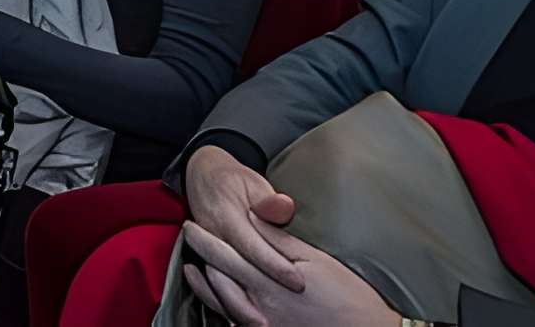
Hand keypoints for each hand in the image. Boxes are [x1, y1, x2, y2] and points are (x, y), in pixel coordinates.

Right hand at [177, 146, 308, 311]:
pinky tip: (243, 315)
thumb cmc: (234, 181)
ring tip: (261, 323)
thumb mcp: (252, 182)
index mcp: (228, 217)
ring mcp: (206, 249)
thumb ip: (268, 200)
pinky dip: (228, 300)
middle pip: (234, 272)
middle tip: (279, 316)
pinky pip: (215, 282)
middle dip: (256, 295)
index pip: (254, 247)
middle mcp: (213, 236)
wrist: (201, 175)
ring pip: (221, 282)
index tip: (298, 282)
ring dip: (239, 303)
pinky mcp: (205, 256)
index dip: (276, 266)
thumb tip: (284, 208)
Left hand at [181, 234, 399, 326]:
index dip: (204, 241)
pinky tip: (218, 302)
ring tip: (192, 270)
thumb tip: (253, 217)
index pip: (225, 256)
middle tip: (189, 239)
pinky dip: (222, 309)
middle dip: (201, 258)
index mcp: (268, 282)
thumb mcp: (313, 258)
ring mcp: (263, 326)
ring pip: (222, 305)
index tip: (191, 226)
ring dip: (205, 286)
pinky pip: (237, 323)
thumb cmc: (345, 291)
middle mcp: (260, 307)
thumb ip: (277, 239)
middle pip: (218, 280)